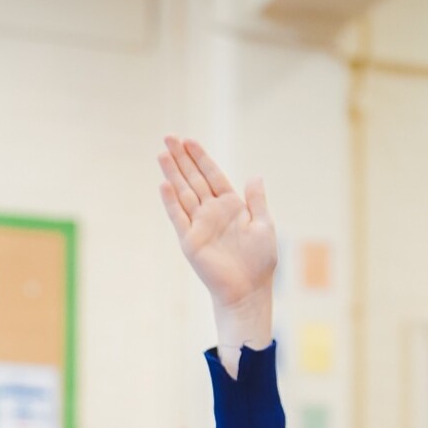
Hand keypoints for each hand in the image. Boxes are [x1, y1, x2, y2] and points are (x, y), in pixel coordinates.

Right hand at [157, 137, 274, 362]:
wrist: (248, 290)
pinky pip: (178, 217)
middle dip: (182, 158)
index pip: (212, 175)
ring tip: (162, 154)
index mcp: (231, 206)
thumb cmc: (259, 261)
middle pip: (193, 179)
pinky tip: (164, 184)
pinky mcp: (189, 240)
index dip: (201, 158)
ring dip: (172, 174)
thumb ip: (257, 201)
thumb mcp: (264, 225)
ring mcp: (199, 225)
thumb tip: (254, 176)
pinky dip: (171, 201)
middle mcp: (212, 212)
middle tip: (169, 137)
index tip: (189, 140)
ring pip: (183, 193)